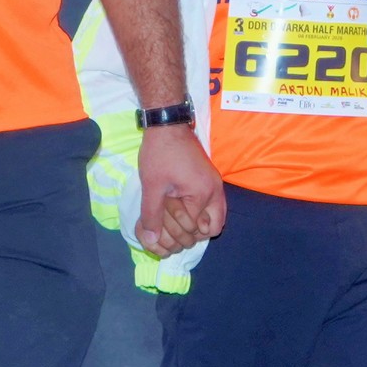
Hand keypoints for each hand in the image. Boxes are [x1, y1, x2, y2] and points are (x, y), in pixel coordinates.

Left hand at [135, 125, 225, 256]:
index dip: (177, 234)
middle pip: (212, 228)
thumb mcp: (152, 187)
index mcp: (203, 194)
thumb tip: (150, 241)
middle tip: (171, 229)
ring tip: (178, 222)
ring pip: (216, 218)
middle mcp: (215, 191)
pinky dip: (202, 213)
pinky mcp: (212, 179)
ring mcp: (216, 184)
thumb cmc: (159, 154)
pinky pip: (214, 205)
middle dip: (192, 233)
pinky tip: (184, 210)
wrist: (168, 125)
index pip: (195, 230)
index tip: (161, 230)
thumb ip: (152, 215)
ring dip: (199, 224)